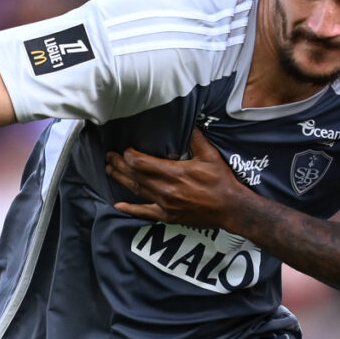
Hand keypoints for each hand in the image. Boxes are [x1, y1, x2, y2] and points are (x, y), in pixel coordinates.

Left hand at [107, 130, 253, 228]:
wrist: (230, 208)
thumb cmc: (221, 181)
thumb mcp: (210, 156)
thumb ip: (196, 138)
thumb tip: (189, 122)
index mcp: (173, 172)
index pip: (141, 163)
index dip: (129, 155)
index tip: (126, 149)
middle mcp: (165, 189)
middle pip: (134, 175)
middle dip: (119, 164)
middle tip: (109, 156)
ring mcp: (165, 204)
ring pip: (136, 190)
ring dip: (120, 180)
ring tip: (109, 170)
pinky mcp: (168, 216)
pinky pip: (145, 213)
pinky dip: (130, 209)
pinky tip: (118, 205)